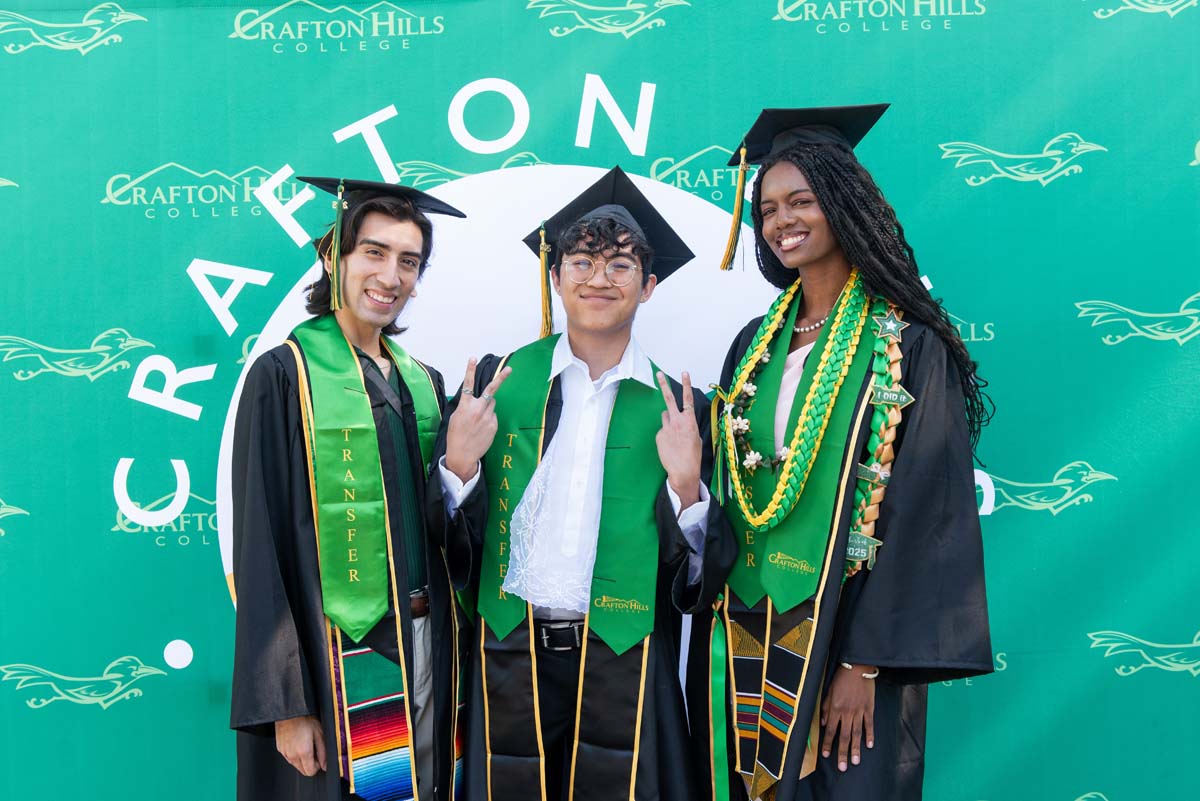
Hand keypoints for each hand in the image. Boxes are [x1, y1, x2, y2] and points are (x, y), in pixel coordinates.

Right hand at [274, 715, 325, 776]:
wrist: (290, 711)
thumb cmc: (305, 720)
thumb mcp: (319, 734)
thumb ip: (323, 752)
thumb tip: (325, 765)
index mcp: (303, 752)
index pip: (310, 772)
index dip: (317, 766)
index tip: (319, 758)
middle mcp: (292, 755)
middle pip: (303, 770)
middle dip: (310, 764)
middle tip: (313, 750)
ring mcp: (284, 752)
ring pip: (295, 765)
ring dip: (302, 759)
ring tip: (305, 744)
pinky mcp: (280, 749)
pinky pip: (289, 757)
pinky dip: (294, 754)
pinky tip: (297, 742)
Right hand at [445, 357, 511, 481]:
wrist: (462, 454)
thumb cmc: (456, 435)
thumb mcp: (455, 417)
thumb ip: (465, 406)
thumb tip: (475, 402)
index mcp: (465, 406)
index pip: (468, 384)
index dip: (470, 370)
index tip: (473, 358)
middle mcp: (478, 409)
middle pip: (491, 390)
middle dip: (501, 378)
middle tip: (509, 369)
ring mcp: (487, 417)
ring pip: (492, 404)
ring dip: (487, 407)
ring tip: (478, 419)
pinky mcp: (494, 425)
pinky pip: (493, 416)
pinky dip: (489, 419)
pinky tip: (481, 429)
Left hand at [654, 371, 701, 508]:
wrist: (683, 471)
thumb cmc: (693, 456)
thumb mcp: (697, 437)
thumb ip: (689, 425)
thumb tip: (683, 421)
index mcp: (689, 421)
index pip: (688, 398)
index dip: (686, 384)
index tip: (684, 372)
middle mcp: (677, 421)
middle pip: (669, 399)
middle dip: (664, 384)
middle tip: (659, 374)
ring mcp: (666, 428)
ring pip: (665, 416)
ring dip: (669, 420)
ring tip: (675, 435)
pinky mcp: (659, 435)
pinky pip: (662, 430)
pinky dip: (666, 435)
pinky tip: (670, 446)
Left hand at [820, 664, 875, 771]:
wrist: (858, 666)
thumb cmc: (841, 678)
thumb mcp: (828, 691)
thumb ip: (825, 708)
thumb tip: (823, 723)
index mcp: (835, 708)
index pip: (830, 730)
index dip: (828, 744)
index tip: (826, 756)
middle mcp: (847, 712)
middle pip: (844, 736)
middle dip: (842, 752)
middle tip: (842, 767)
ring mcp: (859, 711)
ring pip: (856, 733)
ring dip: (855, 748)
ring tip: (855, 762)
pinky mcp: (869, 708)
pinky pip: (869, 724)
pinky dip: (869, 735)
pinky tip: (869, 746)